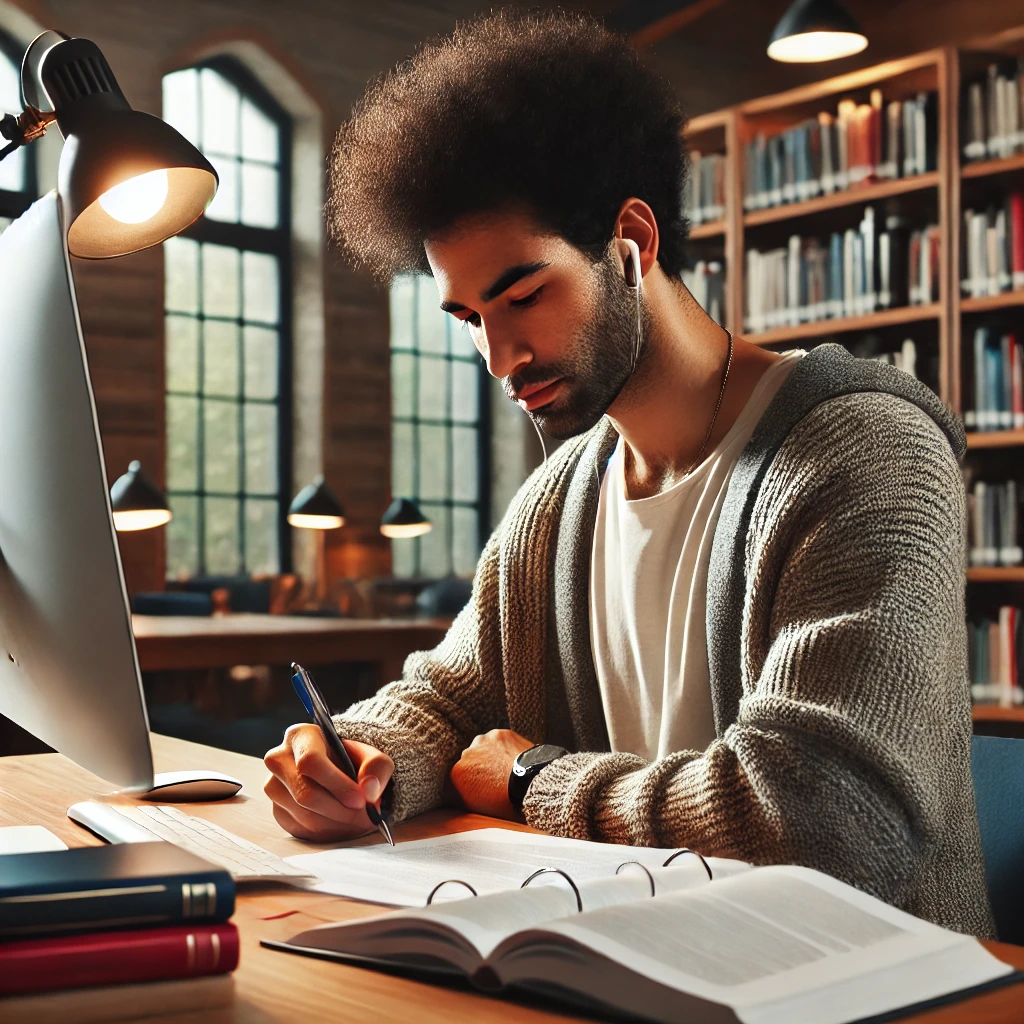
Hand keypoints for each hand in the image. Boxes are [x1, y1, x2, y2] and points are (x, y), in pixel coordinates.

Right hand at [264, 724, 393, 840]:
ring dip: (337, 823)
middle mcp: (280, 759)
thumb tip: (368, 789)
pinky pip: (301, 829)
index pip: (310, 761)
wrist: (341, 771)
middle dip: (340, 810)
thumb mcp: (372, 756)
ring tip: (358, 819)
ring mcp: (274, 786)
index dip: (337, 784)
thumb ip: (377, 766)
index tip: (360, 799)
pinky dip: (327, 831)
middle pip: (305, 793)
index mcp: (301, 736)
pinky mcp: (278, 811)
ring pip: (304, 815)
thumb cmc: (352, 760)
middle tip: (365, 816)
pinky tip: (342, 822)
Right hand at [450, 729, 533, 819]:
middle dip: (479, 765)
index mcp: (457, 772)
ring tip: (505, 765)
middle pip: (470, 758)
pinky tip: (513, 756)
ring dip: (490, 753)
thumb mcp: (479, 807)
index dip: (471, 780)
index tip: (481, 784)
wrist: (529, 783)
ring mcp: (483, 741)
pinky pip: (499, 740)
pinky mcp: (500, 733)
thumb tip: (464, 789)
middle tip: (494, 776)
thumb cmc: (505, 800)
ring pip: (484, 746)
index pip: (459, 774)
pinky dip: (504, 746)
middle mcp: (466, 753)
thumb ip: (466, 793)